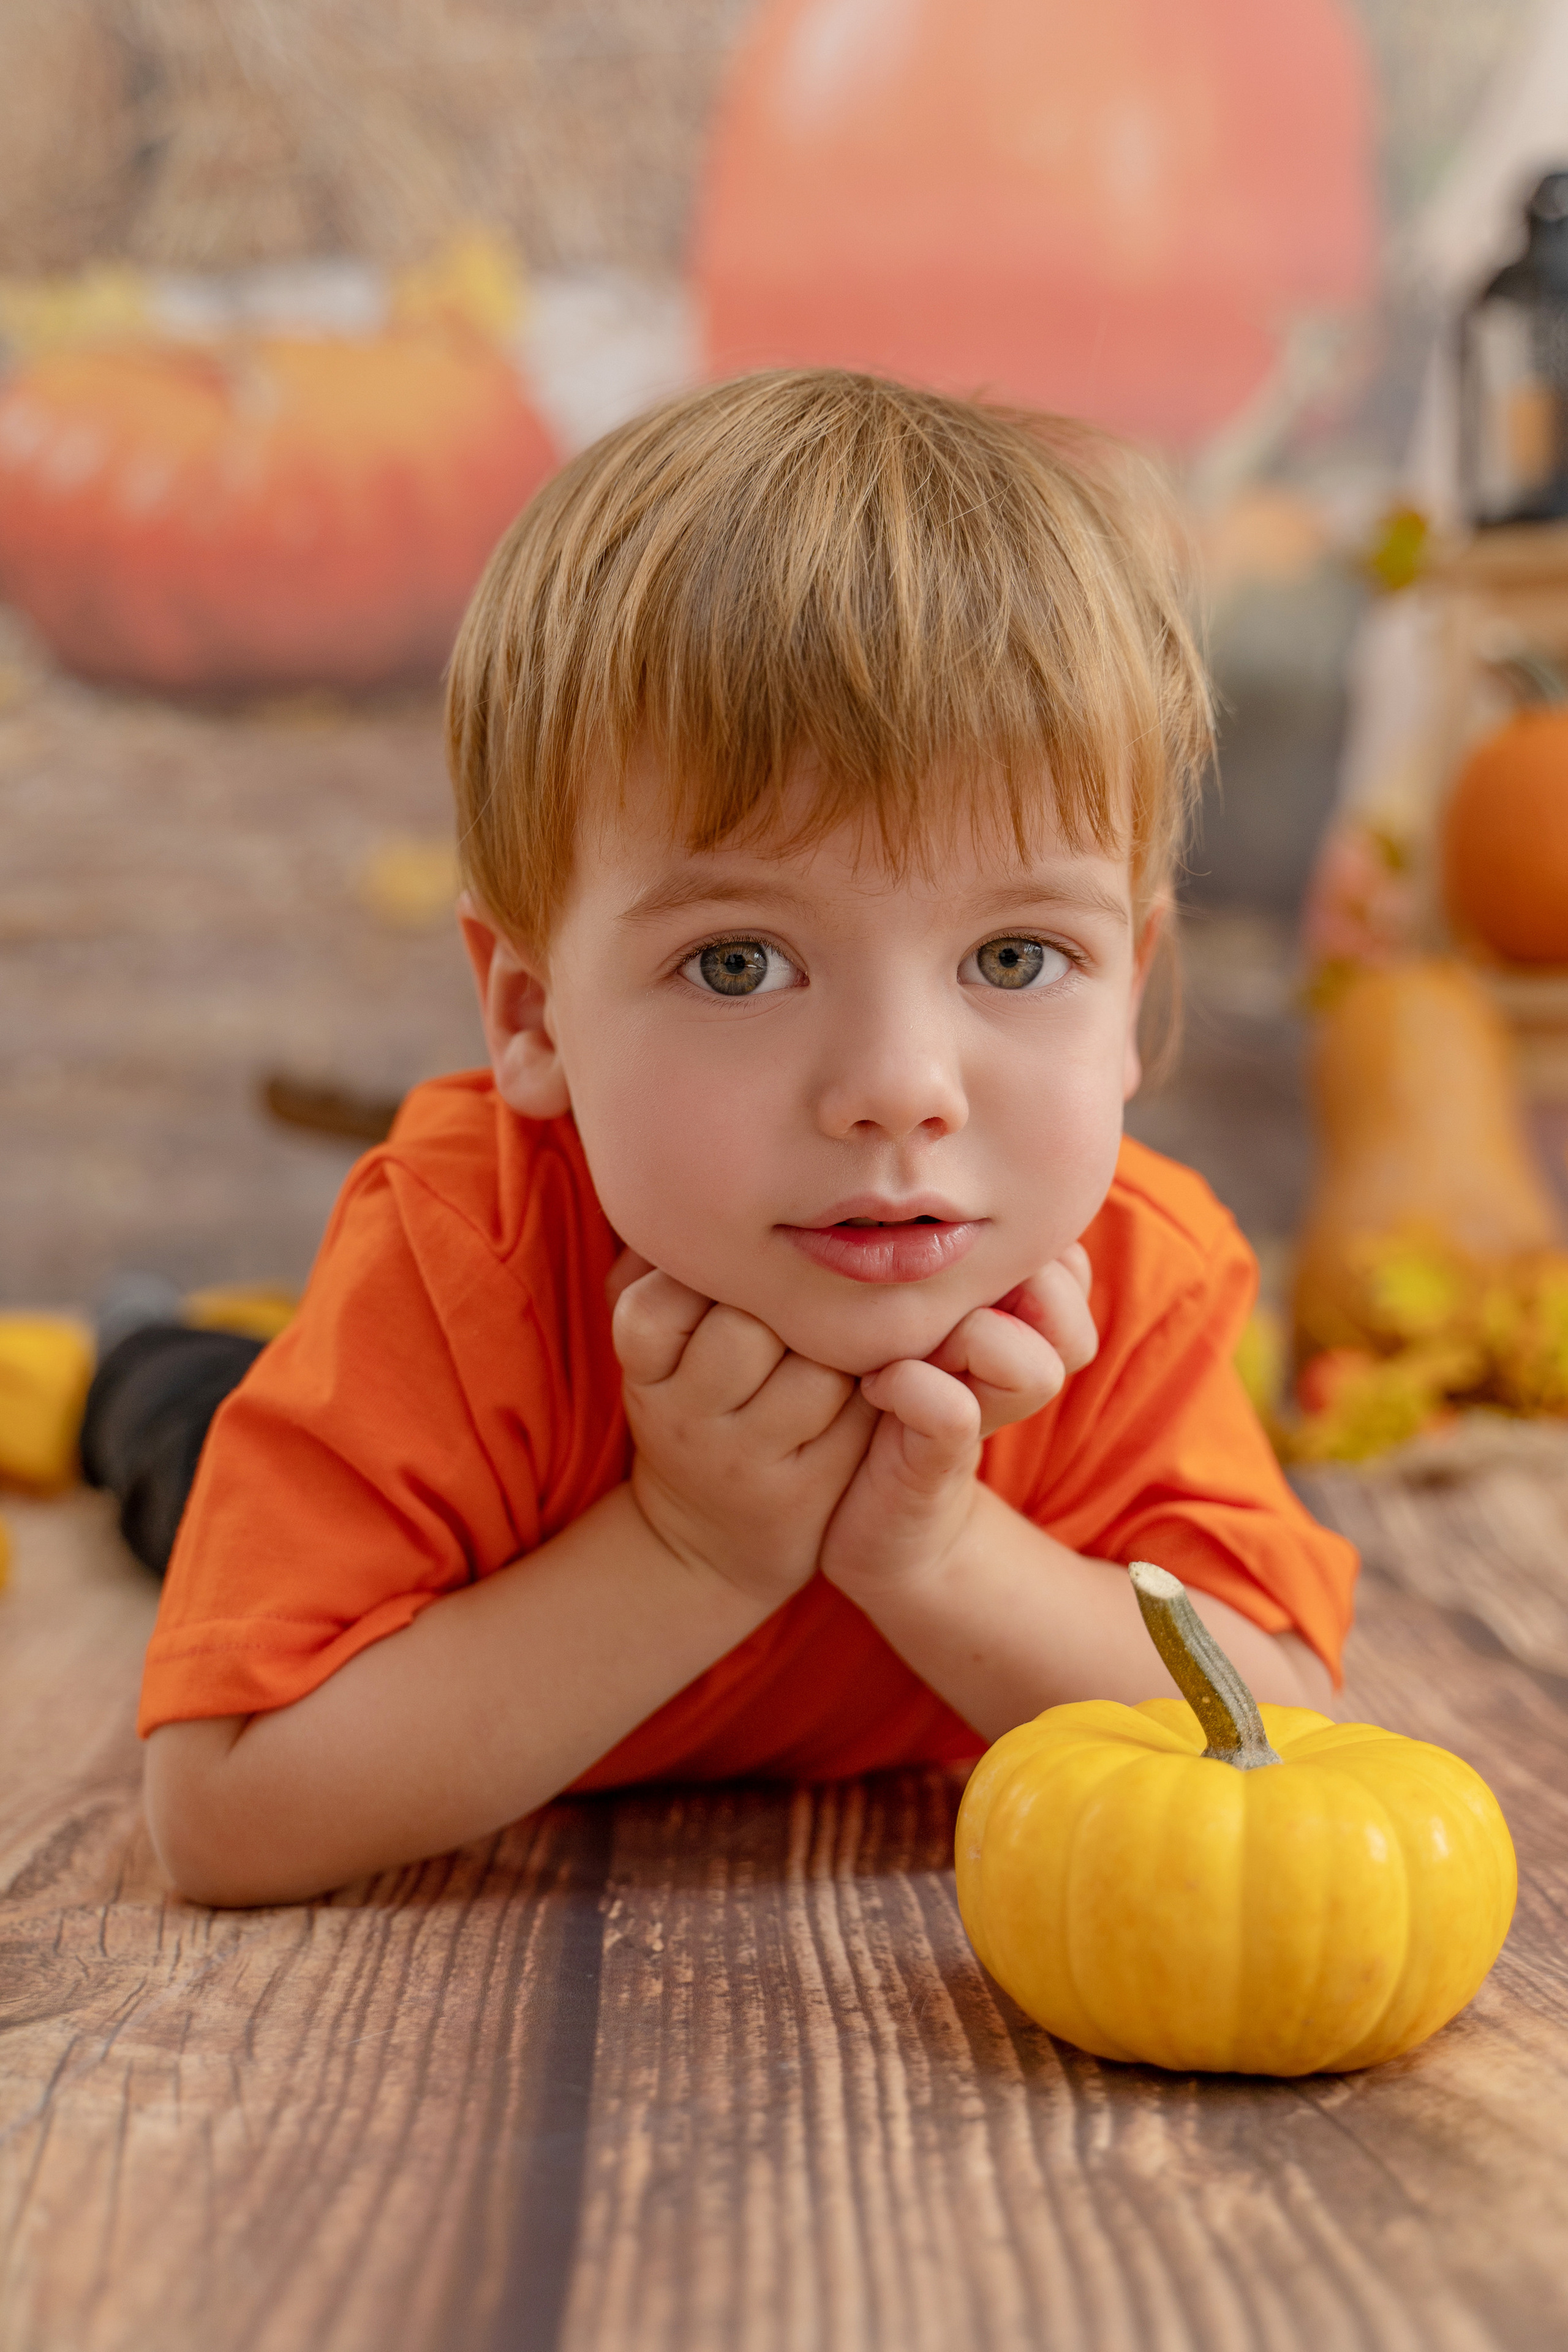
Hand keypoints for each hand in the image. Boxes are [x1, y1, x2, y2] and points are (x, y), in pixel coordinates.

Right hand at [611, 1254, 877, 1608]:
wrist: (712, 1541)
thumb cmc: (696, 1403)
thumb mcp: (659, 1347)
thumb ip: (663, 1266)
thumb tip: (686, 1175)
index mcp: (644, 1373)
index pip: (660, 1301)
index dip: (708, 1272)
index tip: (734, 1271)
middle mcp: (686, 1421)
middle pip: (746, 1327)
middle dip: (783, 1302)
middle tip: (803, 1291)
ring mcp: (747, 1461)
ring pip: (814, 1369)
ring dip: (837, 1341)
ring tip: (838, 1330)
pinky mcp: (808, 1489)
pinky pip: (857, 1412)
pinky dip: (874, 1379)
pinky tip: (868, 1369)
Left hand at [820, 1246, 1097, 1601]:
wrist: (864, 1506)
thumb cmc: (890, 1385)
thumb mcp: (923, 1304)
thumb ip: (952, 1255)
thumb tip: (949, 1186)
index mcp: (1024, 1317)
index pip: (1065, 1256)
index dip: (1012, 1251)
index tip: (943, 1266)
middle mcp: (1023, 1364)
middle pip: (1064, 1300)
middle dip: (996, 1287)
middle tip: (923, 1305)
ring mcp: (989, 1414)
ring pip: (1035, 1364)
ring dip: (963, 1342)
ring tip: (900, 1352)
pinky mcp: (943, 1460)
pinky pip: (955, 1410)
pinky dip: (915, 1389)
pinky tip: (878, 1387)